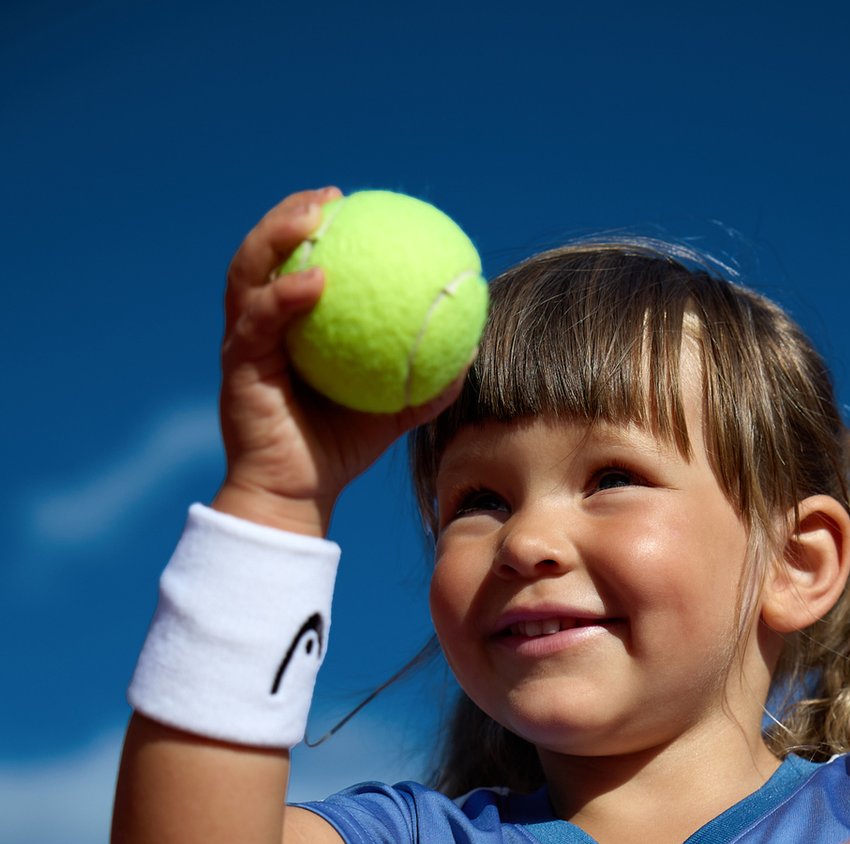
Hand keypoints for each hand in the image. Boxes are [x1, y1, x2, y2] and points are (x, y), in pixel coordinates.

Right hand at [213, 188, 465, 536]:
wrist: (297, 496)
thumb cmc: (338, 452)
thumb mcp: (391, 413)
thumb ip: (424, 382)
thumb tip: (470, 352)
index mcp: (286, 329)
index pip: (293, 263)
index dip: (314, 228)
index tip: (349, 205)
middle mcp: (257, 327)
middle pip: (263, 253)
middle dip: (290, 215)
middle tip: (331, 198)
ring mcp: (242, 343)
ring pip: (248, 272)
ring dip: (276, 235)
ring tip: (314, 218)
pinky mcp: (237, 366)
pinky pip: (260, 320)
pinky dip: (285, 295)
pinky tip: (315, 280)